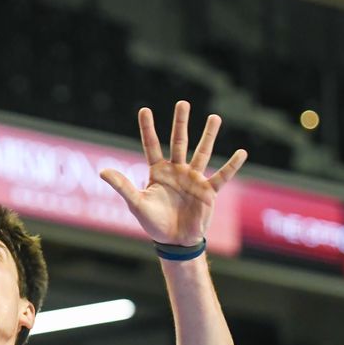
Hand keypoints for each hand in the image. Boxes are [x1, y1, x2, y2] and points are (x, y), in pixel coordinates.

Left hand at [100, 102, 246, 245]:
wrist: (175, 242)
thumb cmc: (154, 223)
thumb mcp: (136, 204)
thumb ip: (122, 186)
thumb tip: (102, 171)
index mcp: (158, 172)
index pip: (151, 145)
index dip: (147, 128)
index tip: (145, 110)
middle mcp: (177, 170)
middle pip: (179, 141)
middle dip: (180, 123)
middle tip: (182, 103)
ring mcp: (194, 179)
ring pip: (202, 153)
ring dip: (208, 135)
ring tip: (215, 117)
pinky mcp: (208, 191)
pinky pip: (222, 176)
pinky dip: (232, 165)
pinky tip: (242, 153)